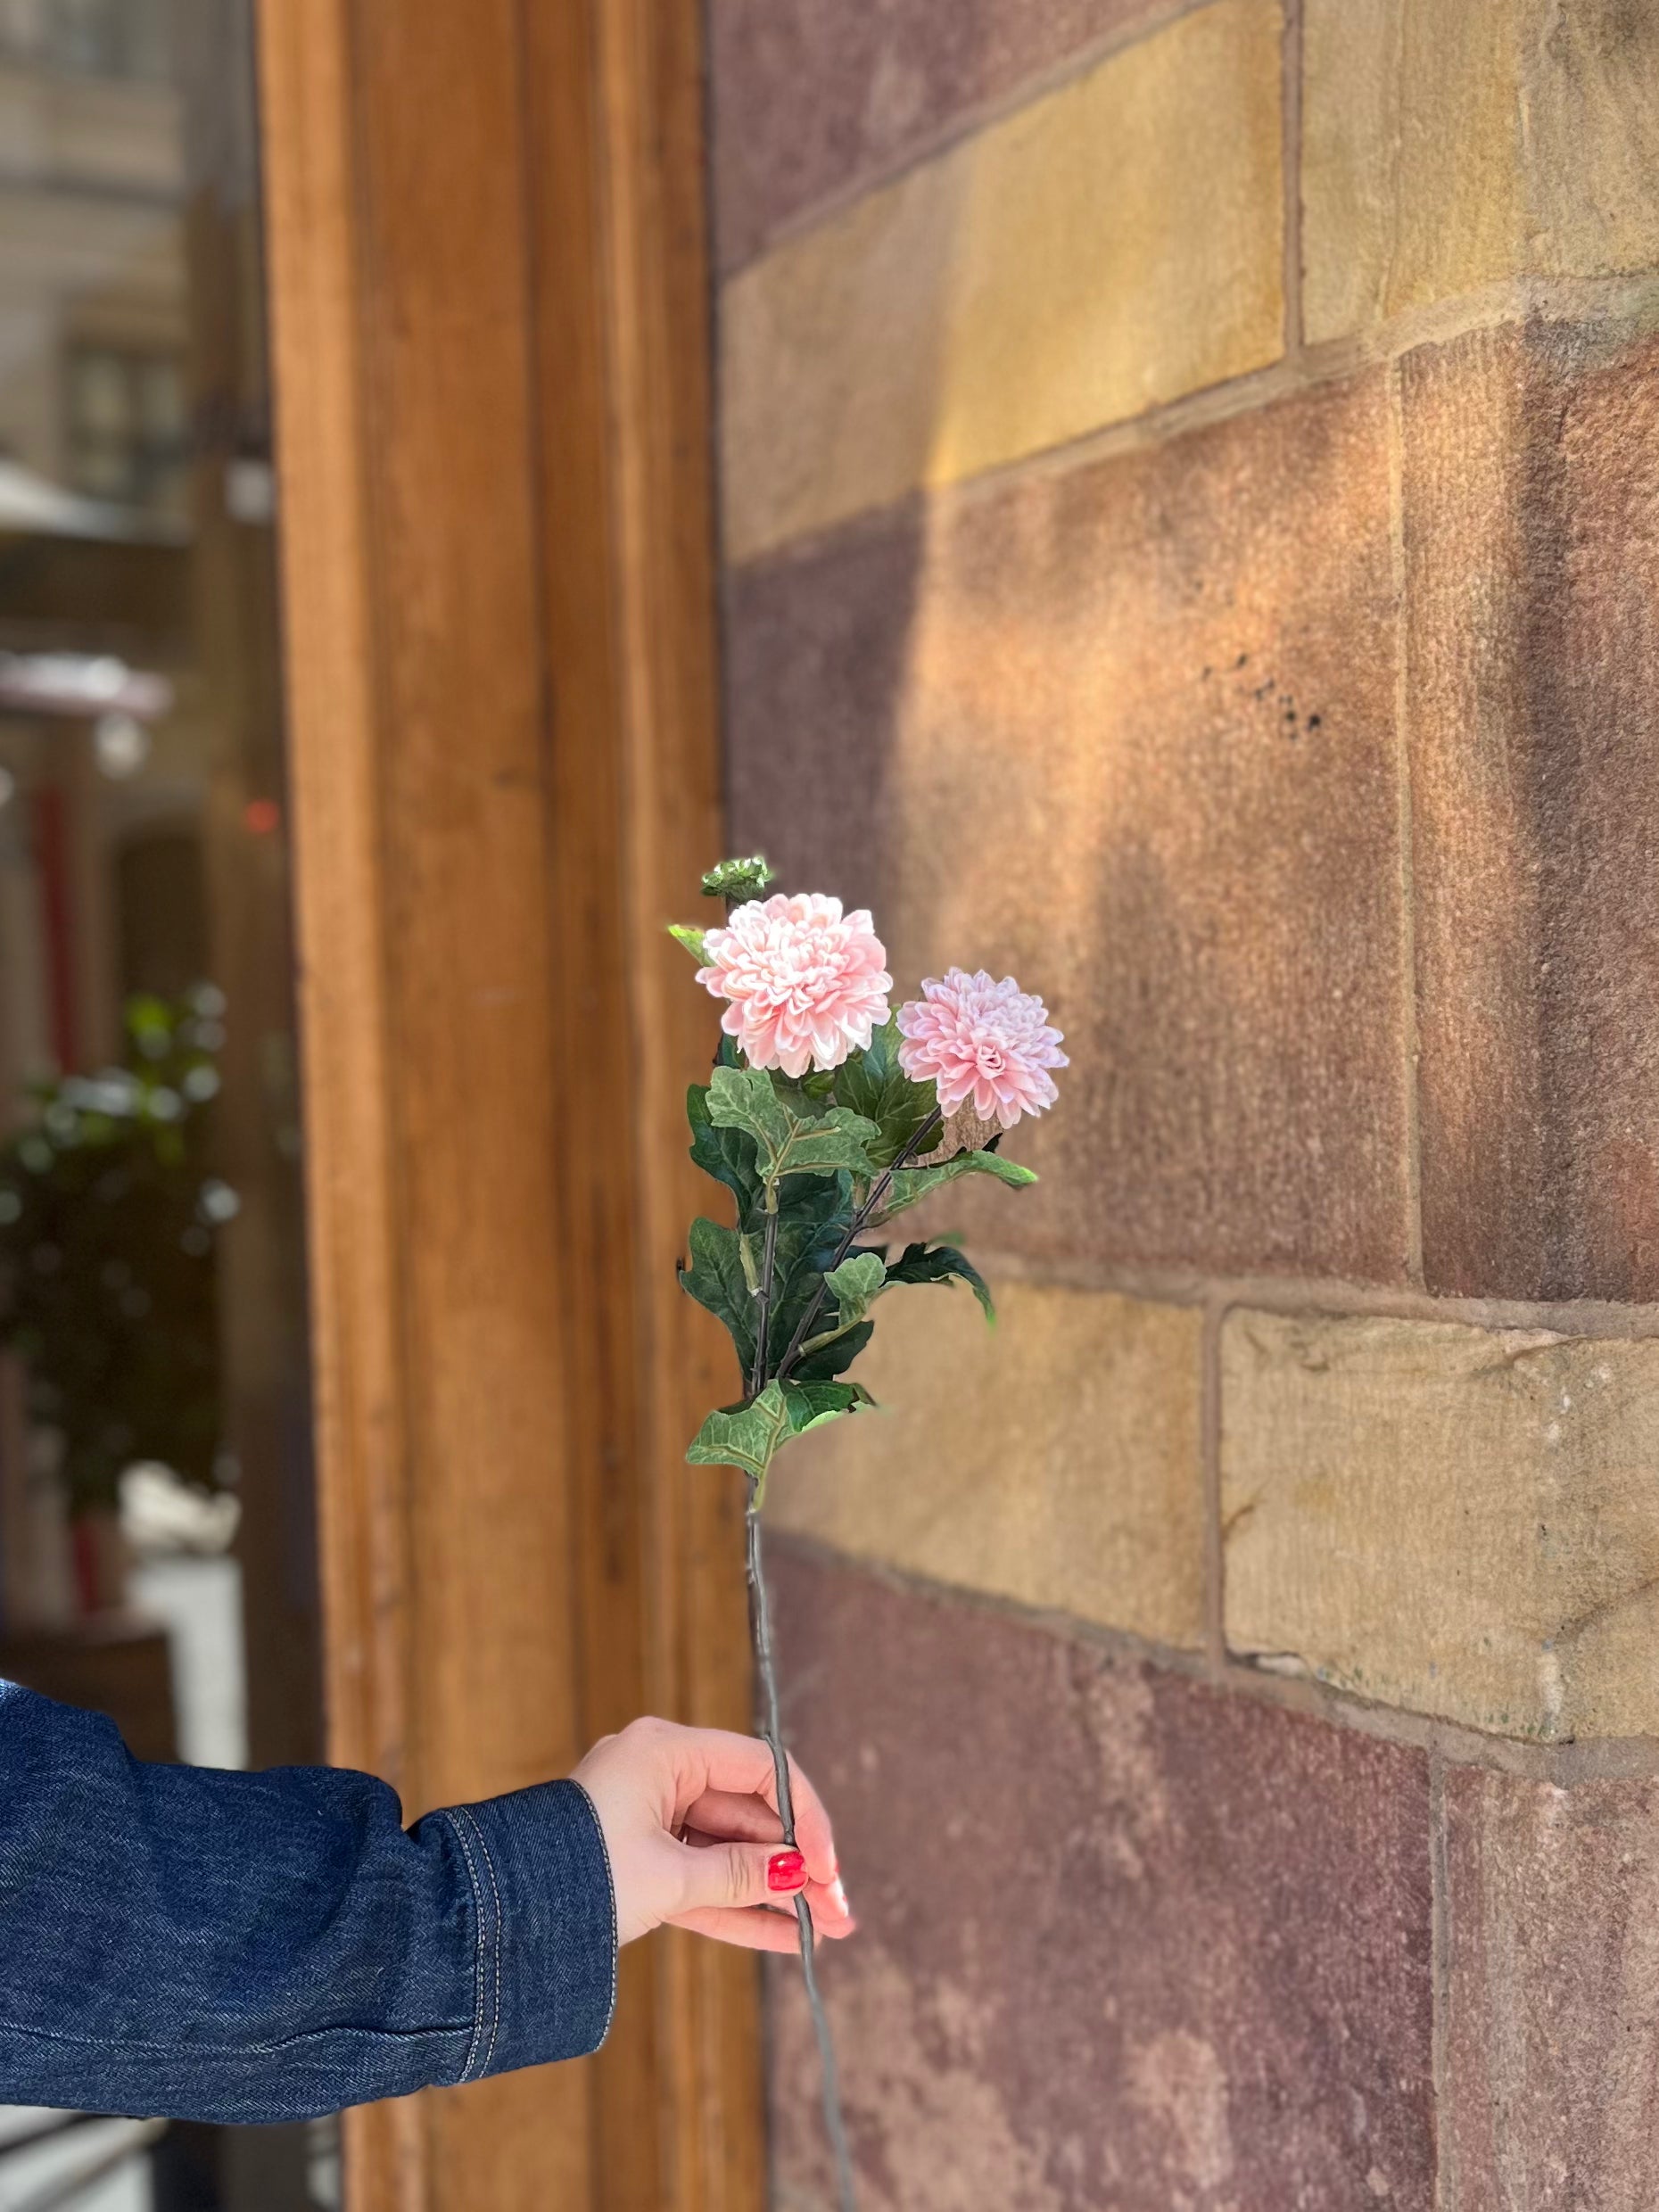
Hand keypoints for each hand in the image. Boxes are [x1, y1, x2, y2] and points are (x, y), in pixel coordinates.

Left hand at [573, 1716, 854, 1954]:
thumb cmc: (577, 1878)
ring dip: (774, 1892)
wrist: (492, 1918)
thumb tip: (794, 1872)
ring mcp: (648, 1820)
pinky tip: (783, 1936)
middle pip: (749, 1814)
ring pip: (729, 1853)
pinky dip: (738, 1907)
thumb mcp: (669, 1877)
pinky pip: (700, 1881)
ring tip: (824, 1929)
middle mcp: (660, 1775)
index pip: (760, 1768)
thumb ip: (739, 1874)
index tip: (826, 1866)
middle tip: (837, 1908)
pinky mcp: (637, 1863)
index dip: (802, 1817)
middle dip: (796, 1864)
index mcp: (666, 1751)